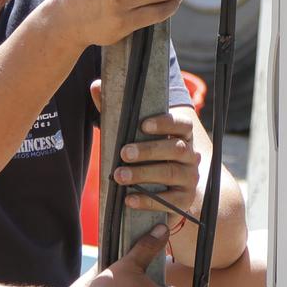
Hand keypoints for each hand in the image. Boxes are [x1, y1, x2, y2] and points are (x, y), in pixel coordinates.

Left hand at [109, 99, 203, 246]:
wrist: (165, 189)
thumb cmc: (144, 153)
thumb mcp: (130, 131)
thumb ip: (115, 109)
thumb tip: (96, 86)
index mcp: (182, 133)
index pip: (182, 123)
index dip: (165, 123)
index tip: (142, 124)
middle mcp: (191, 154)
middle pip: (176, 149)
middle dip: (148, 150)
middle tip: (123, 153)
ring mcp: (190, 177)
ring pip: (171, 173)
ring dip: (143, 174)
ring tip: (119, 176)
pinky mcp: (184, 199)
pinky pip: (169, 200)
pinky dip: (148, 200)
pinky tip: (129, 199)